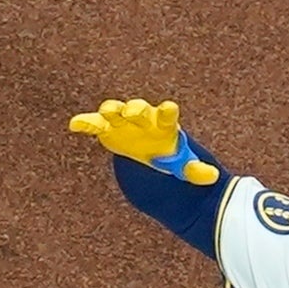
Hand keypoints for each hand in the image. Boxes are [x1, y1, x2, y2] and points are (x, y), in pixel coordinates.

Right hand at [68, 97, 216, 183]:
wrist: (151, 158)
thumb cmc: (170, 158)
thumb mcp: (184, 167)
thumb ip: (195, 170)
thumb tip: (214, 177)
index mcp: (163, 126)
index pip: (166, 116)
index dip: (166, 113)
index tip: (168, 110)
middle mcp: (143, 119)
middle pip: (138, 110)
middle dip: (136, 110)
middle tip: (133, 113)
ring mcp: (124, 123)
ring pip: (115, 112)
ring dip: (112, 111)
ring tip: (107, 113)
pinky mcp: (108, 130)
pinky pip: (95, 124)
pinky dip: (85, 122)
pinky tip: (74, 125)